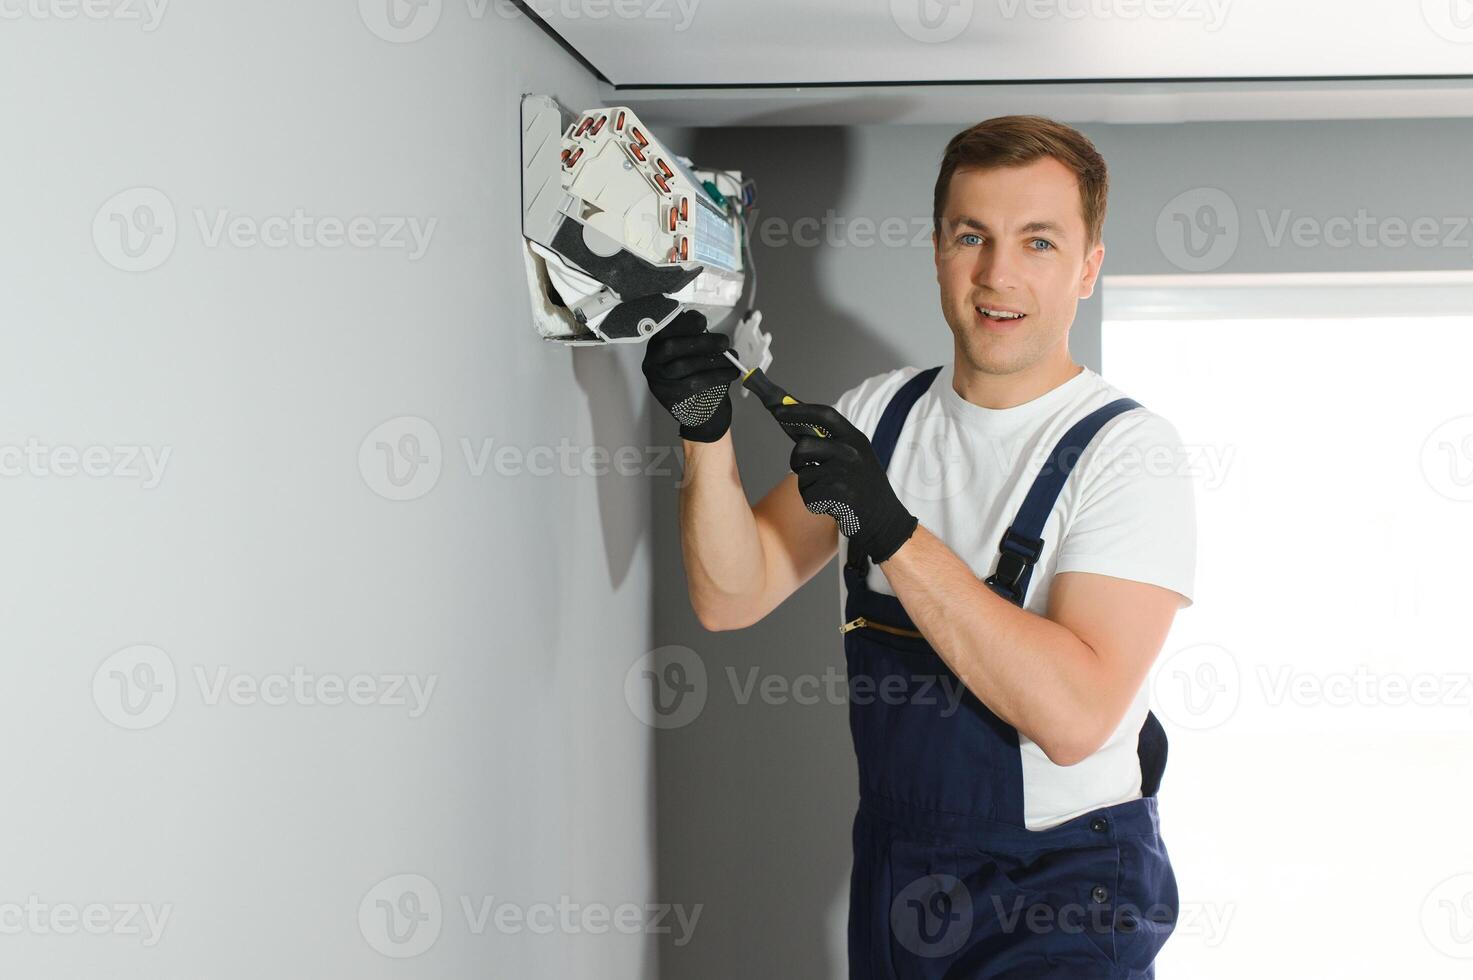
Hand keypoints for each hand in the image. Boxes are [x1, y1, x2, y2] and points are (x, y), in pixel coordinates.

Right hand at [641, 309, 740, 442]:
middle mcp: (652, 361)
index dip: (682, 324)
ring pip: (684, 366)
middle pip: (671, 347)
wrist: (698, 407)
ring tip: (732, 359)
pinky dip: (716, 377)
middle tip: (724, 342)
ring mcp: (658, 380)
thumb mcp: (693, 350)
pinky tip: (730, 373)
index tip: (702, 322)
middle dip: (701, 342)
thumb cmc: (696, 372)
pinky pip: (693, 384)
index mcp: (657, 344)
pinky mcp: (668, 397)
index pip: (664, 329)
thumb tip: (703, 324)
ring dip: (713, 360)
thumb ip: (694, 336)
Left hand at [772, 402, 917, 563]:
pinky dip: (813, 502)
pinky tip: (831, 504)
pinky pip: (808, 495)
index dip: (799, 410)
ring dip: (808, 486)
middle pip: (804, 446)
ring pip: (803, 474)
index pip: (824, 415)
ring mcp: (846, 473)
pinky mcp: (839, 496)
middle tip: (803, 467)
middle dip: (796, 459)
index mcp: (856, 439)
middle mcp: (851, 452)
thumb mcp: (854, 457)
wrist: (885, 520)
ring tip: (828, 492)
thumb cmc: (863, 487)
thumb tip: (794, 425)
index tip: (779, 409)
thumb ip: (829, 442)